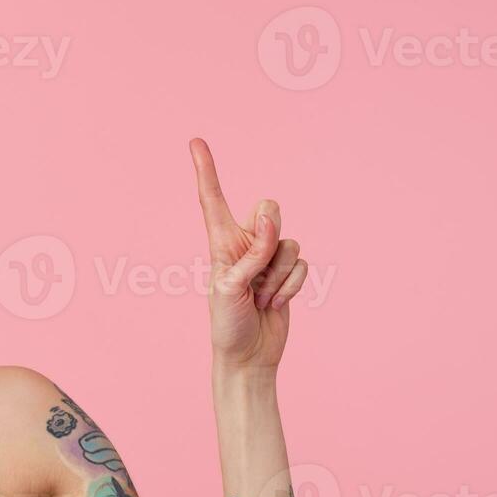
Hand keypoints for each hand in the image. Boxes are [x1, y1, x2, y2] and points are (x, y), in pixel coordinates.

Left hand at [190, 138, 307, 369]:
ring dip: (278, 275)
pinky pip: (302, 264)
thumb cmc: (227, 324)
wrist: (248, 355)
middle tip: (257, 267)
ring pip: (289, 242)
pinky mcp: (286, 273)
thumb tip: (270, 223)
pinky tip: (274, 303)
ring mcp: (267, 258)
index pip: (212, 200)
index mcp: (220, 243)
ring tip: (259, 297)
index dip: (206, 171)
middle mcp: (243, 244)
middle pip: (269, 210)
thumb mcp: (230, 288)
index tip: (195, 141)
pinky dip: (290, 286)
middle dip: (270, 235)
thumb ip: (252, 253)